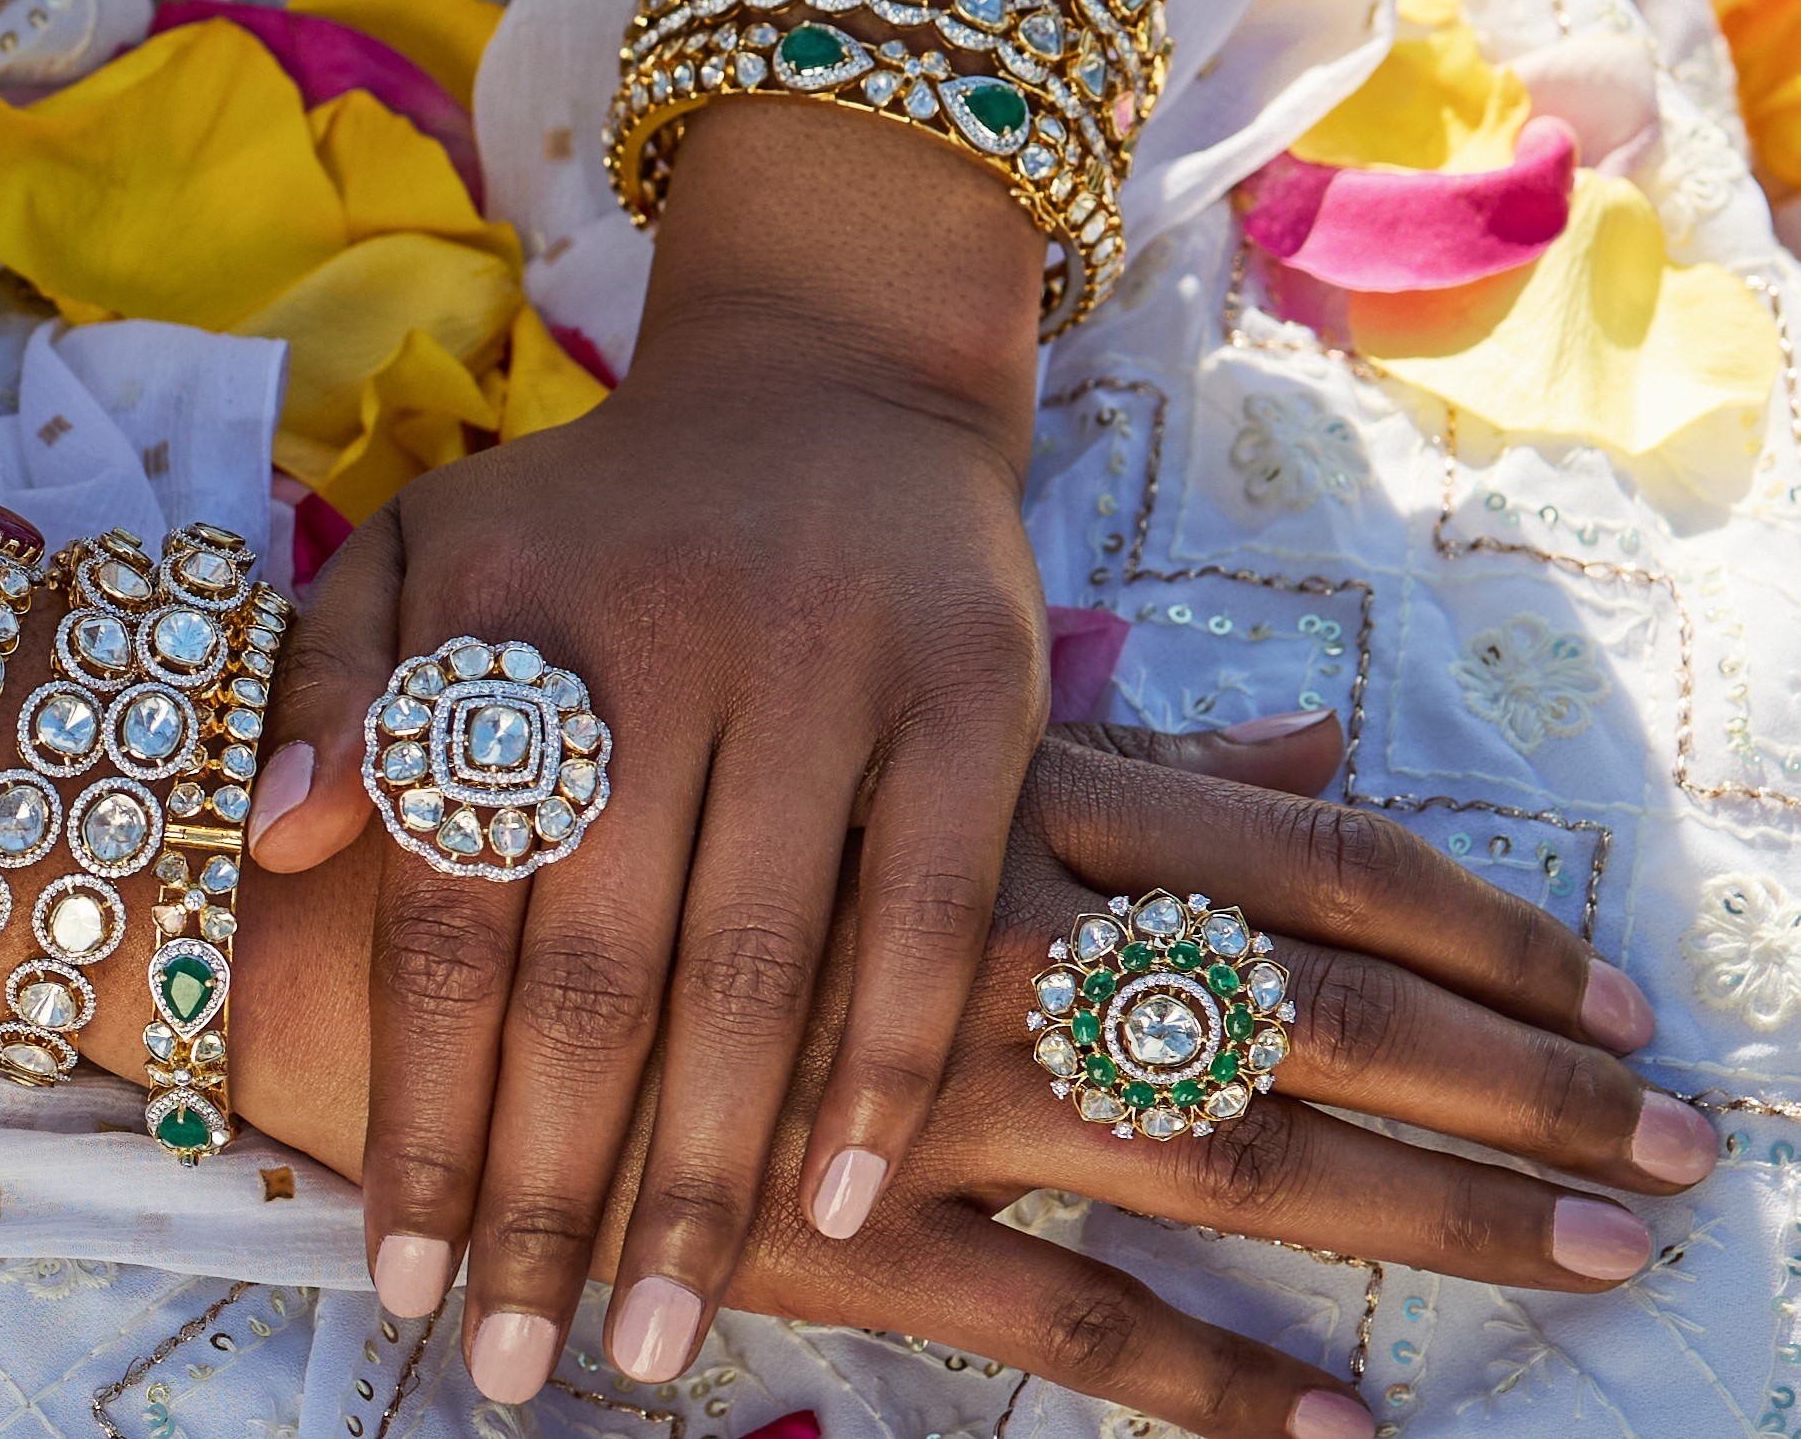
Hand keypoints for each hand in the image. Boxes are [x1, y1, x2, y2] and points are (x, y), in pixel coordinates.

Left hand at [247, 100, 1055, 1397]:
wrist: (830, 378)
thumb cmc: (607, 509)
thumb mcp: (432, 544)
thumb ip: (335, 678)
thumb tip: (274, 839)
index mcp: (508, 616)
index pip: (449, 904)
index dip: (423, 1107)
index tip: (406, 1287)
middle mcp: (663, 639)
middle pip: (593, 966)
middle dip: (549, 1191)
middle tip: (523, 1368)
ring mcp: (830, 663)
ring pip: (755, 965)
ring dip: (703, 1177)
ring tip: (652, 1340)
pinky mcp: (971, 686)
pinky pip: (925, 909)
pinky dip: (881, 1066)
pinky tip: (838, 1209)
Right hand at [603, 717, 1711, 1438]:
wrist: (428, 916)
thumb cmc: (680, 794)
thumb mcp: (898, 738)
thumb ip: (1127, 757)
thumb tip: (1315, 734)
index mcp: (1015, 800)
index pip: (1305, 858)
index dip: (1478, 922)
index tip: (1617, 988)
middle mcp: (1001, 937)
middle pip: (1317, 1014)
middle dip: (1517, 1085)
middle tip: (1687, 1148)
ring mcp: (927, 1091)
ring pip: (1233, 1163)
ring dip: (1435, 1216)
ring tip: (1600, 1256)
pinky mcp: (844, 1235)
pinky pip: (1068, 1329)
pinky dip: (1222, 1386)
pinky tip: (1353, 1428)